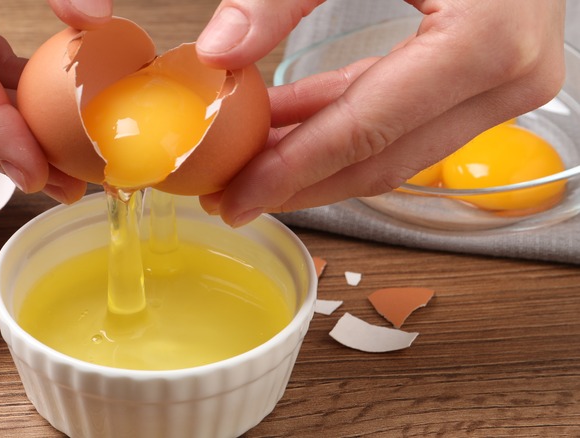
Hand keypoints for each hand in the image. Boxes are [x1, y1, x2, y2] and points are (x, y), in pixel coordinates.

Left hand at [196, 0, 566, 226]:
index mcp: (485, 41)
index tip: (239, 196)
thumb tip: (220, 51)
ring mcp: (505, 84)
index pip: (365, 132)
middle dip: (300, 184)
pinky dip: (344, 124)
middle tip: (234, 196)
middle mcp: (508, 79)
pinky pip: (405, 119)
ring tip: (250, 163)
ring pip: (394, 149)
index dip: (293, 171)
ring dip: (317, 158)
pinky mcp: (489, 79)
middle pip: (382, 161)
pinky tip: (288, 126)